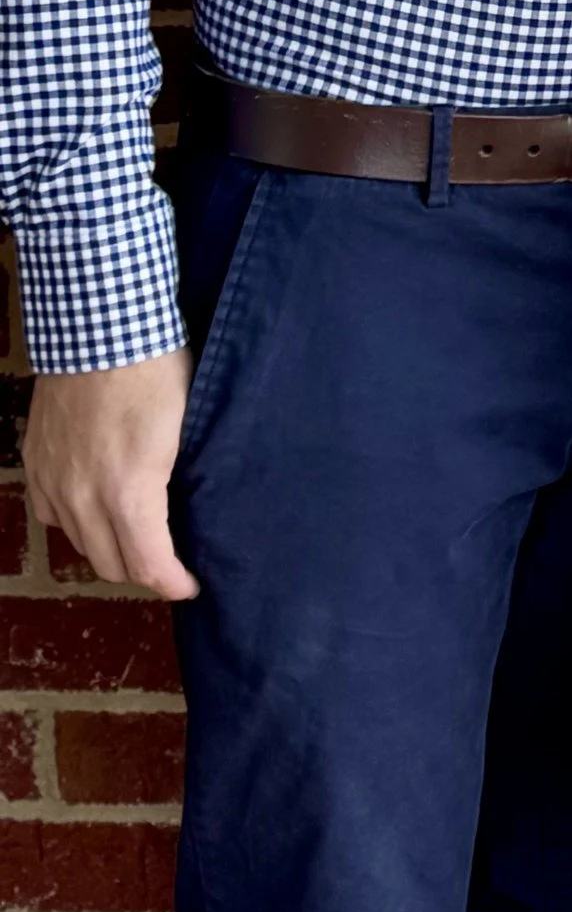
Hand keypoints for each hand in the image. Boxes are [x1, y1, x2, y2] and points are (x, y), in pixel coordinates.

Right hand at [24, 352, 198, 600]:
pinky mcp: (36, 463)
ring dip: (108, 548)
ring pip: (78, 542)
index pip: (149, 565)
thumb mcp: (188, 427)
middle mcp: (84, 497)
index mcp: (130, 492)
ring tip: (135, 535)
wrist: (101, 326)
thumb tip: (195, 506)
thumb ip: (181, 478)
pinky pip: (51, 515)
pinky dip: (75, 522)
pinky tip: (94, 508)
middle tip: (168, 559)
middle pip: (111, 563)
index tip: (190, 585)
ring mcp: (54, 481)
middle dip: (143, 570)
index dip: (173, 583)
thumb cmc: (158, 370)